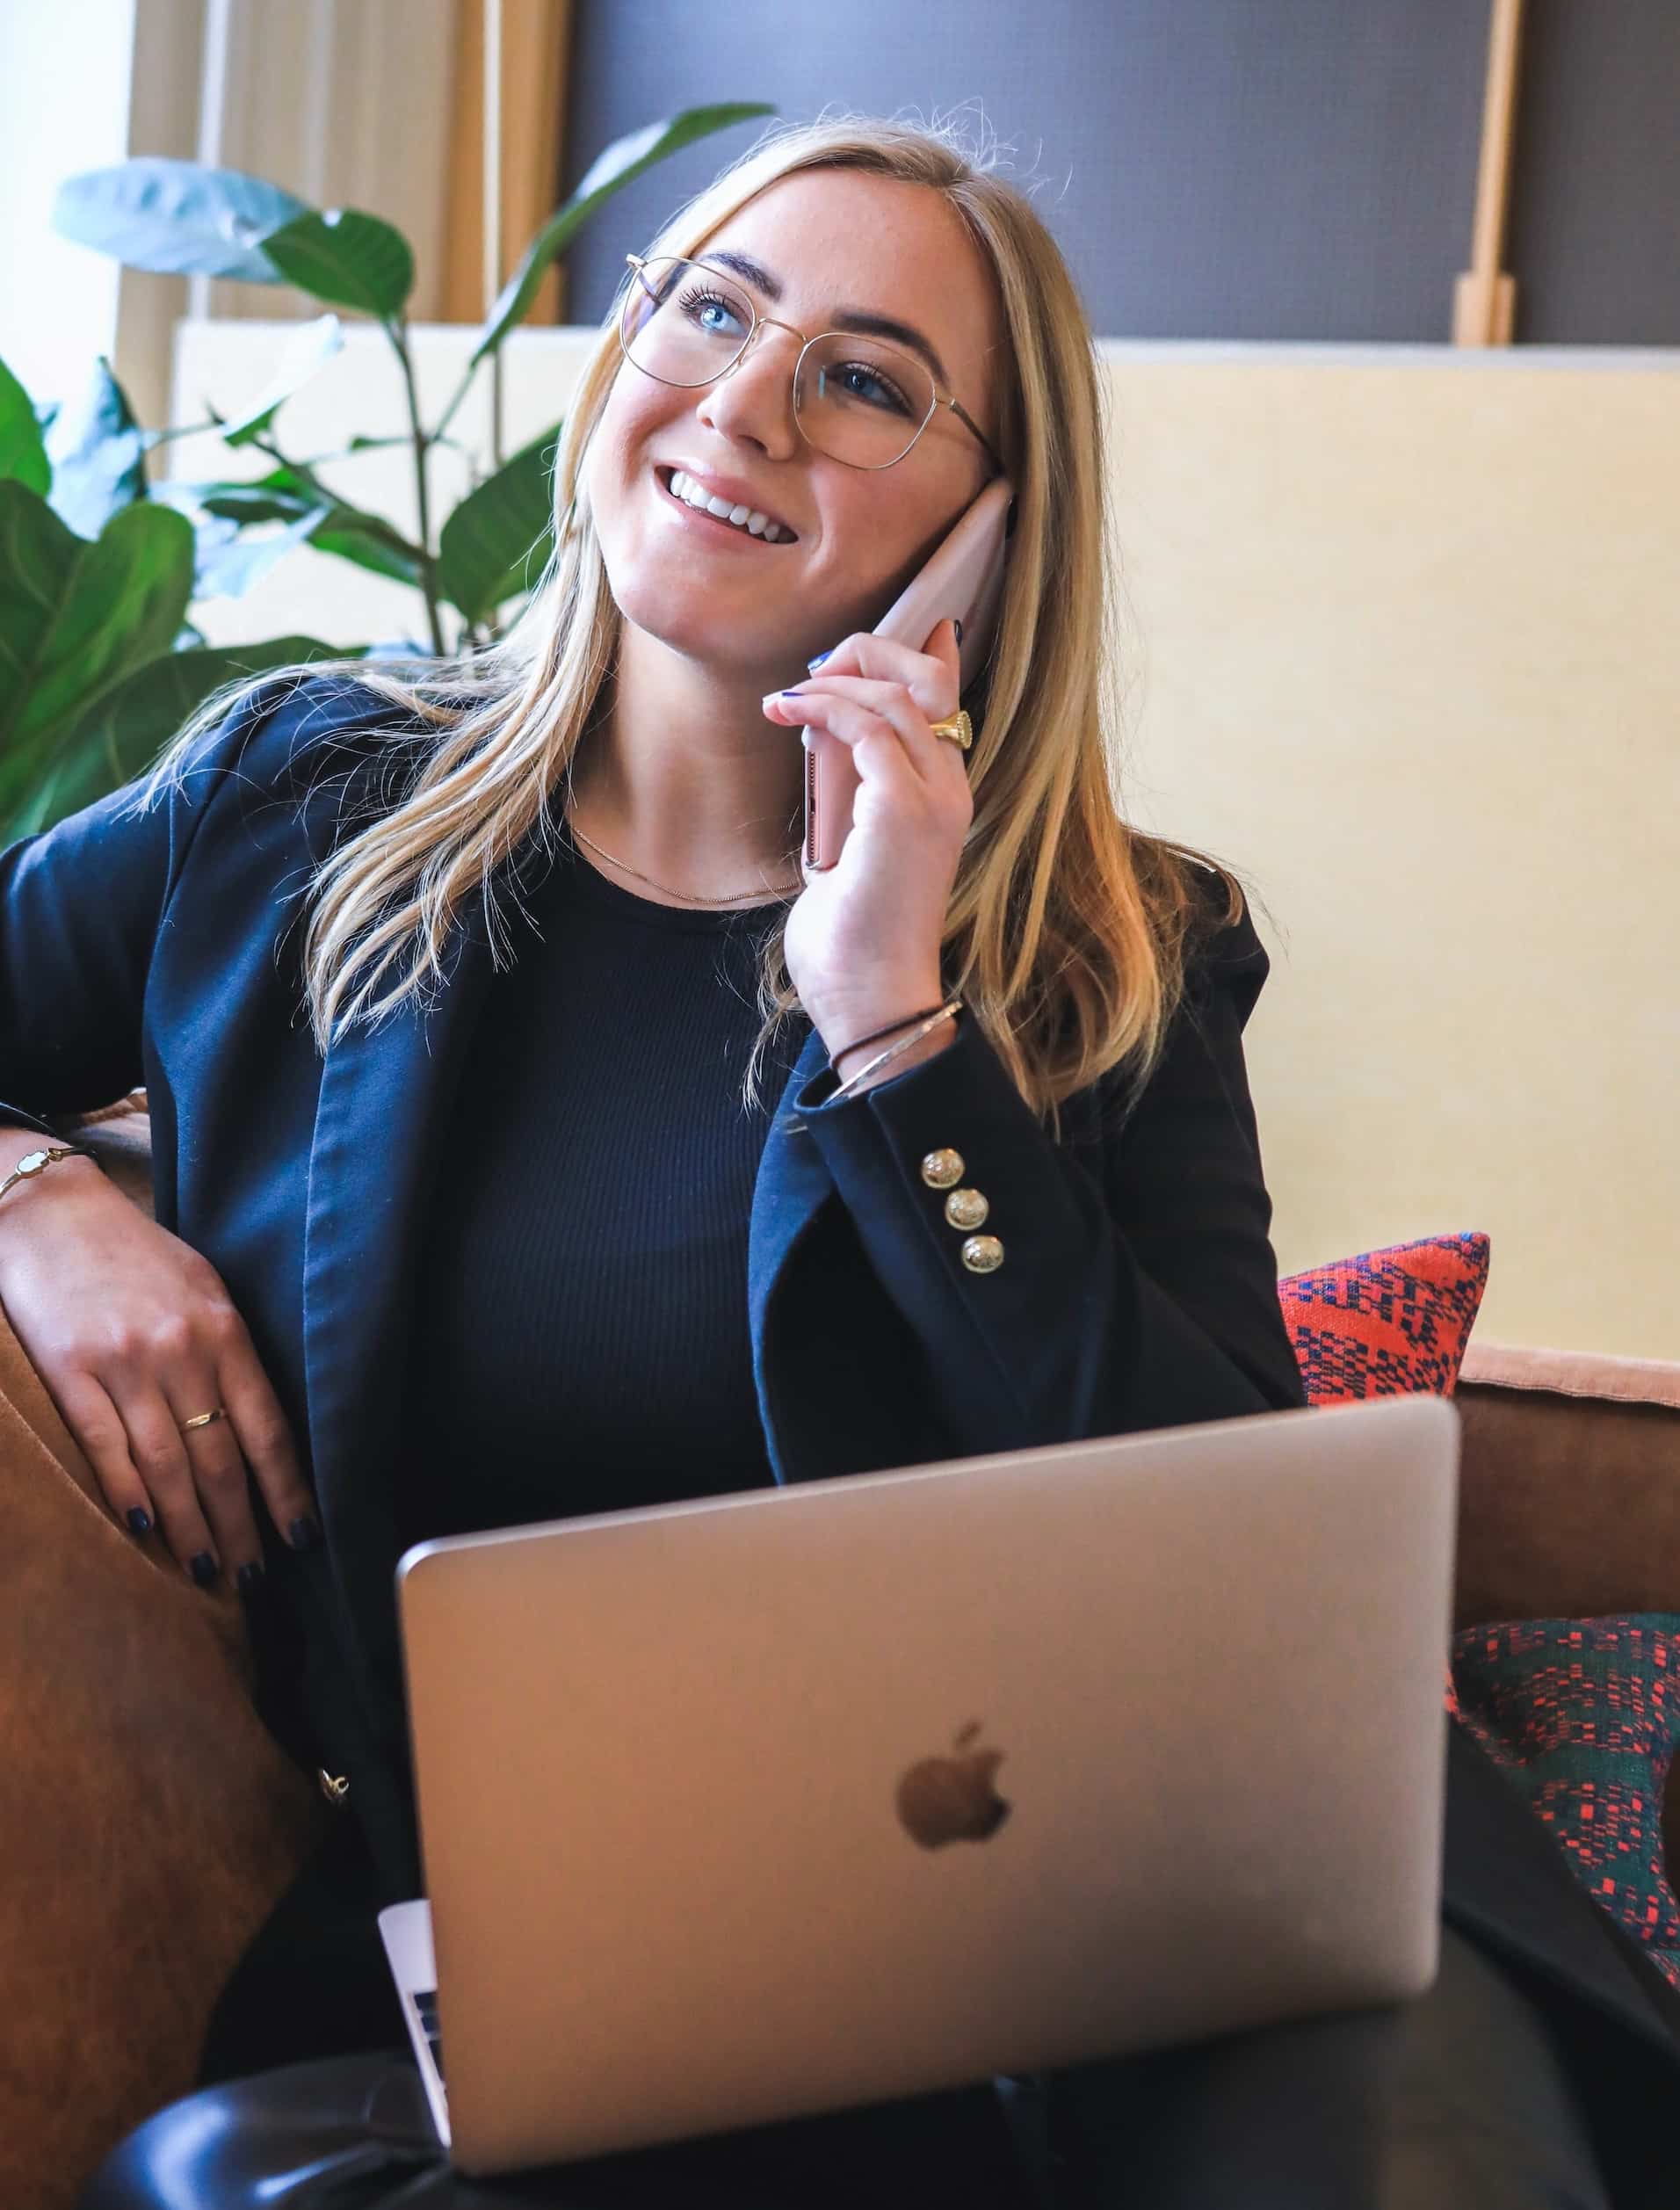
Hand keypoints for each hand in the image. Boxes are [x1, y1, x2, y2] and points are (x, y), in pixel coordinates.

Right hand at [0, 1173, 318, 1587]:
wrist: (50, 1210)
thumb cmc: (132, 1252)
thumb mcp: (201, 1285)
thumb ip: (228, 1349)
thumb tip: (256, 1423)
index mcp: (223, 1330)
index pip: (268, 1428)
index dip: (286, 1490)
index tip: (302, 1537)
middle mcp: (181, 1351)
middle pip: (221, 1459)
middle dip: (241, 1525)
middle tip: (253, 1578)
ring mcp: (125, 1364)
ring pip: (167, 1466)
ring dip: (190, 1526)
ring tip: (205, 1569)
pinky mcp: (70, 1371)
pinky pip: (105, 1447)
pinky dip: (128, 1493)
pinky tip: (145, 1529)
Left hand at [766, 618, 970, 1052]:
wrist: (870, 997)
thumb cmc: (854, 939)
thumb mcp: (849, 848)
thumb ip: (849, 794)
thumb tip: (824, 742)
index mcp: (944, 798)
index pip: (945, 701)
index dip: (918, 655)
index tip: (863, 638)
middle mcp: (951, 790)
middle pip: (923, 681)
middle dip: (861, 656)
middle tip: (807, 676)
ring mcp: (934, 799)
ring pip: (894, 694)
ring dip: (832, 681)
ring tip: (787, 699)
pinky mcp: (903, 810)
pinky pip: (866, 725)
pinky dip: (823, 707)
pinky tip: (786, 713)